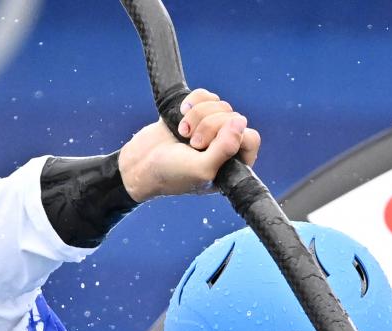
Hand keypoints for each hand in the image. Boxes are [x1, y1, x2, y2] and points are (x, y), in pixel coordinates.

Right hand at [117, 87, 260, 202]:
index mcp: (235, 164)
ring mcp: (212, 128)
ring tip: (182, 133)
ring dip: (196, 116)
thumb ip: (225, 148)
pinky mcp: (197, 113)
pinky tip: (180, 115)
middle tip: (191, 143)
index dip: (230, 135)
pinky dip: (192, 102)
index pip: (250, 137)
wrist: (140, 164)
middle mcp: (226, 145)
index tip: (207, 145)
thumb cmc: (171, 174)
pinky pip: (206, 95)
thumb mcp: (201, 168)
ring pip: (219, 105)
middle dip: (208, 126)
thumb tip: (241, 122)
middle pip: (233, 117)